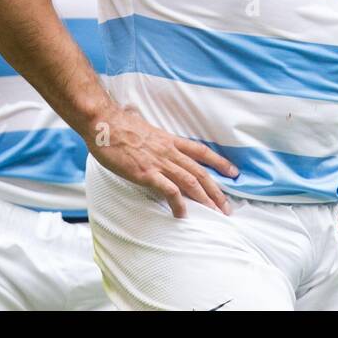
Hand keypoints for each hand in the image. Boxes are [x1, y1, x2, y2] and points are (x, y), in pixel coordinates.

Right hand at [88, 104, 238, 217]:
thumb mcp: (143, 129)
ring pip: (190, 182)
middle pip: (200, 172)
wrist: (103, 122)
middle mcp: (169, 151)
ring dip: (205, 199)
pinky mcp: (146, 173)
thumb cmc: (118, 125)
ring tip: (215, 214)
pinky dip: (179, 203)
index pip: (201, 151)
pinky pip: (168, 190)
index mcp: (169, 140)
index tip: (233, 172)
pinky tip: (183, 214)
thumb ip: (153, 138)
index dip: (219, 162)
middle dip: (217, 191)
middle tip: (227, 207)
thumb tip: (151, 138)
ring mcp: (159, 162)